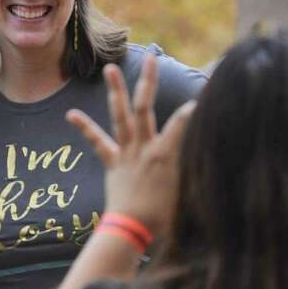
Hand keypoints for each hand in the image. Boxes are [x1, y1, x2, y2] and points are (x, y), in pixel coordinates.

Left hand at [66, 54, 195, 238]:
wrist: (131, 231)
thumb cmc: (165, 219)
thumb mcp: (190, 194)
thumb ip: (199, 171)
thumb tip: (217, 160)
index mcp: (165, 154)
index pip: (183, 120)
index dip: (195, 104)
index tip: (205, 88)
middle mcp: (144, 147)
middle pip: (145, 107)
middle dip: (149, 80)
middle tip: (150, 57)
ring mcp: (126, 153)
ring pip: (120, 116)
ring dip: (115, 91)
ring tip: (109, 68)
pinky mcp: (113, 163)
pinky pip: (97, 142)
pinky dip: (84, 127)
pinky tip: (70, 113)